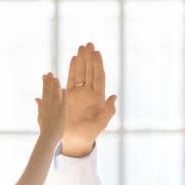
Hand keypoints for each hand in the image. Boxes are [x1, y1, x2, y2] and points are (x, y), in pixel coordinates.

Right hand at [35, 72, 66, 143]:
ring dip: (55, 86)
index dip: (44, 83)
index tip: (44, 76)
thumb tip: (36, 98)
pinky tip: (64, 89)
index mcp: (43, 106)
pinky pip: (63, 103)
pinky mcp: (61, 113)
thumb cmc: (45, 129)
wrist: (48, 137)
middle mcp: (48, 106)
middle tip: (49, 72)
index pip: (44, 92)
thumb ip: (39, 106)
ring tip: (55, 77)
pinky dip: (63, 96)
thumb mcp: (39, 116)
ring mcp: (55, 109)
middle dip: (49, 81)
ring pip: (55, 95)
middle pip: (48, 91)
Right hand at [63, 42, 116, 156]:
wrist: (75, 140)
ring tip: (81, 47)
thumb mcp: (102, 123)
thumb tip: (114, 96)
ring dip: (81, 60)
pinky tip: (73, 58)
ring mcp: (79, 93)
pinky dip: (72, 69)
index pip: (98, 77)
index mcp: (98, 97)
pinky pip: (71, 79)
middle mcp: (89, 93)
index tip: (97, 53)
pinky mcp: (69, 96)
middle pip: (90, 71)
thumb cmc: (90, 134)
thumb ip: (108, 111)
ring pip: (80, 72)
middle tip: (88, 44)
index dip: (98, 65)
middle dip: (89, 58)